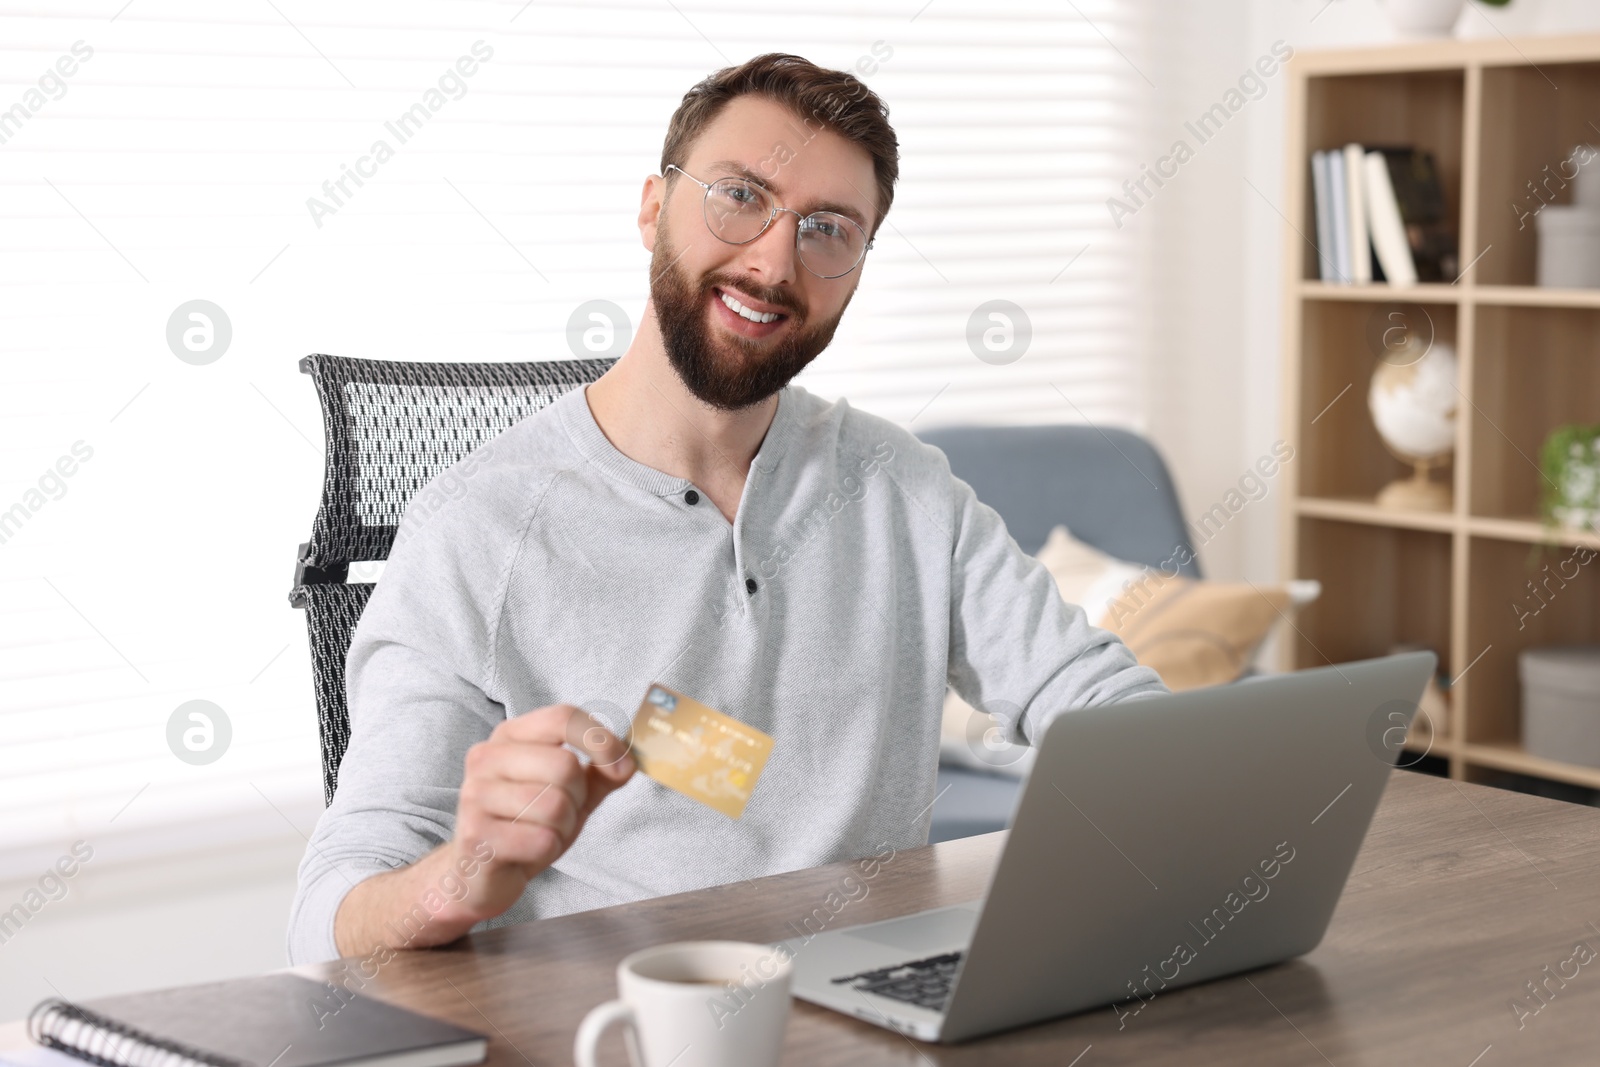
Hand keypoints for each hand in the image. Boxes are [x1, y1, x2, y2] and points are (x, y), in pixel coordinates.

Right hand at [444, 704, 634, 924]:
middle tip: (560, 813)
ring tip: (542, 832)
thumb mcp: (572, 791)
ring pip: (555, 805)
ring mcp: (475, 795)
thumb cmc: (527, 823)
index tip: (620, 766)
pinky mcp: (475, 836)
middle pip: (564, 765)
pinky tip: (528, 851)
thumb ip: (602, 772)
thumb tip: (629, 762)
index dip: (600, 740)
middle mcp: (486, 757)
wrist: (481, 872)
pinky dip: (548, 849)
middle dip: (577, 797)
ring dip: (563, 827)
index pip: (563, 717)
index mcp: (510, 735)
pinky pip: (541, 839)